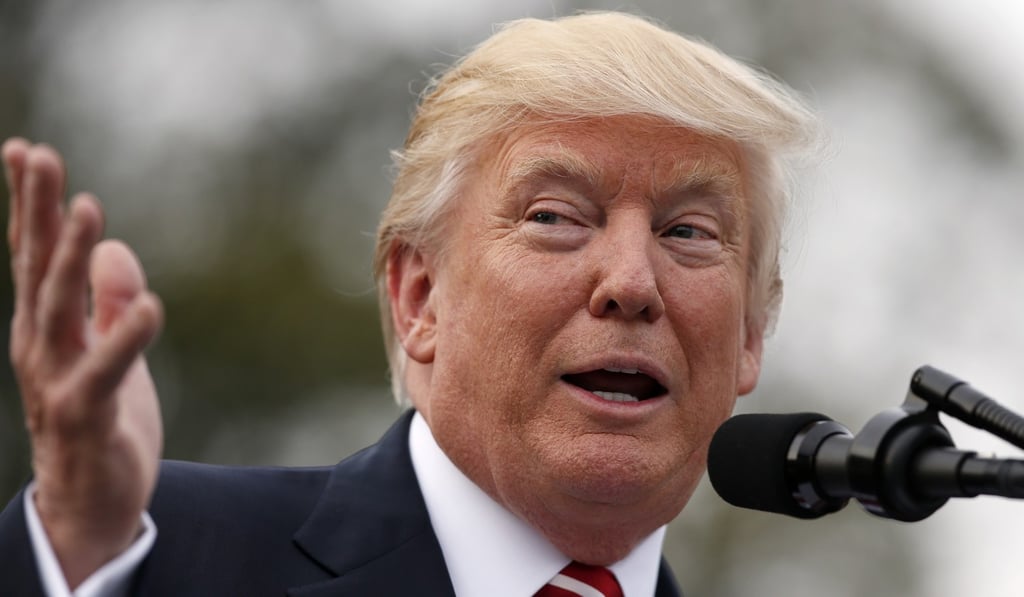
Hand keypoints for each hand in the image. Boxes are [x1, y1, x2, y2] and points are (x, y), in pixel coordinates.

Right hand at [3, 139, 163, 588]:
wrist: (90, 502)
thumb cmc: (98, 418)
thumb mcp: (109, 349)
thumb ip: (106, 302)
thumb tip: (114, 249)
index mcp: (46, 327)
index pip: (33, 256)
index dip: (29, 205)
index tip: (25, 149)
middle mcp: (41, 346)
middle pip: (37, 268)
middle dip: (36, 211)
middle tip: (38, 155)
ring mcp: (58, 379)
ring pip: (60, 309)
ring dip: (71, 257)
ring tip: (87, 206)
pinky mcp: (87, 414)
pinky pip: (107, 372)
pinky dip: (125, 339)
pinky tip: (148, 305)